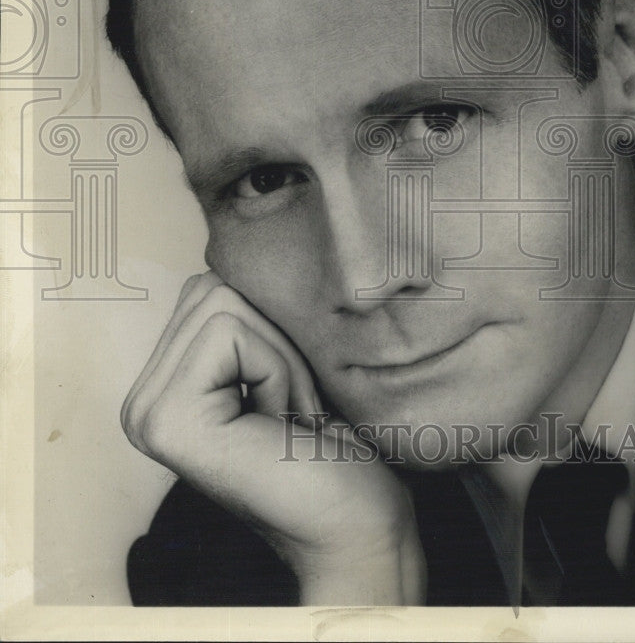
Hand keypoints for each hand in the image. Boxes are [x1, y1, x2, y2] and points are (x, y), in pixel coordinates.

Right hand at [121, 272, 425, 603]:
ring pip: (223, 304)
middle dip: (272, 337)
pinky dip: (276, 367)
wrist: (356, 520)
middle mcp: (141, 402)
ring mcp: (147, 414)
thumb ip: (241, 316)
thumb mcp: (274, 361)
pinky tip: (281, 423)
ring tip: (286, 414)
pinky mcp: (169, 420)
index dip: (268, 326)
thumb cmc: (330, 444)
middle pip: (213, 289)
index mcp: (162, 387)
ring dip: (278, 355)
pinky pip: (231, 331)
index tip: (286, 392)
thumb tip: (235, 252)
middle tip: (290, 406)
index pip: (208, 288)